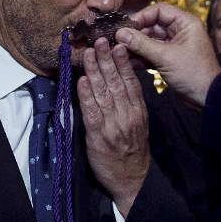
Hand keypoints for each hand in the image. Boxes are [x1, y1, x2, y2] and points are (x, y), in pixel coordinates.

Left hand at [78, 42, 149, 217]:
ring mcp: (113, 125)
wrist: (132, 181)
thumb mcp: (139, 125)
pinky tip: (82, 81)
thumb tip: (118, 81)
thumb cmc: (133, 152)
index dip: (123, 62)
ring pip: (103, 93)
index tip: (117, 44)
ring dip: (94, 71)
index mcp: (138, 111)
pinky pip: (91, 112)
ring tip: (88, 53)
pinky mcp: (98, 136)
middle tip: (100, 41)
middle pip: (116, 82)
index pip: (130, 81)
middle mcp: (127, 115)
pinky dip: (85, 95)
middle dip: (106, 59)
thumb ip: (130, 104)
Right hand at [115, 2, 220, 107]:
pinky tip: (128, 62)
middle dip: (135, 34)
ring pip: (150, 40)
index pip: (158, 11)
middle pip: (152, 25)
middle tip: (118, 40)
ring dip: (136, 46)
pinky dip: (141, 57)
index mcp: (185, 23)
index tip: (126, 26)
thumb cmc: (195, 75)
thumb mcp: (165, 57)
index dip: (141, 17)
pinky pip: (152, 52)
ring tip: (120, 51)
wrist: (207, 98)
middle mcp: (180, 31)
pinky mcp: (169, 58)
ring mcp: (174, 45)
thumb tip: (122, 34)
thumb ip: (142, 44)